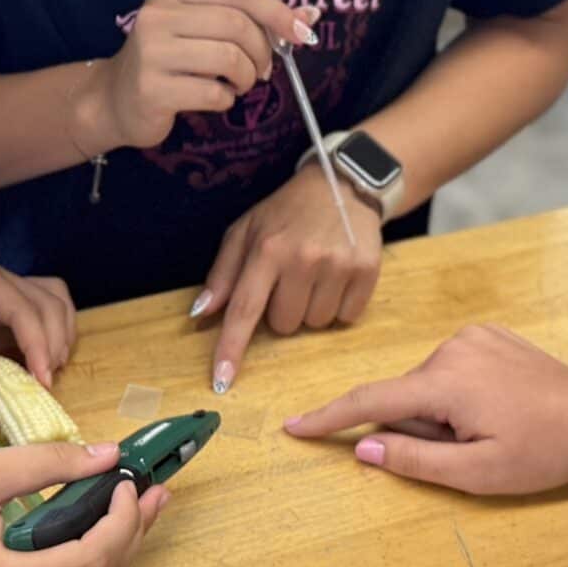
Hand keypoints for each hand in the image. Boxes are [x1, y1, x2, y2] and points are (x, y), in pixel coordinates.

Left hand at [0, 254, 76, 418]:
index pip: (25, 308)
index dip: (40, 345)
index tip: (43, 383)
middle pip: (48, 301)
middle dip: (54, 341)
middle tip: (46, 384)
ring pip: (50, 301)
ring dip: (58, 334)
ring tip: (48, 372)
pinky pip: (37, 310)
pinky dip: (48, 333)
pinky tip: (38, 362)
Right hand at [0, 440, 166, 566]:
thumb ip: (46, 464)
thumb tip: (107, 455)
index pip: (93, 560)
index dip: (124, 519)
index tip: (130, 477)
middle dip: (129, 534)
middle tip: (151, 488)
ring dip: (108, 548)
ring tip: (130, 502)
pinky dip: (78, 562)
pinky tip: (90, 527)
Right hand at [86, 0, 317, 151]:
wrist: (115, 98)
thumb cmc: (169, 60)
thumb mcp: (204, 29)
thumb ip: (252, 19)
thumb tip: (310, 15)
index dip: (278, 12)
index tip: (303, 32)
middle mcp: (157, 14)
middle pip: (237, 26)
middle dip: (262, 52)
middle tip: (261, 70)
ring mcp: (151, 51)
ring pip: (229, 59)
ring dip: (247, 78)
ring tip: (238, 85)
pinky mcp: (152, 89)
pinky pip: (213, 92)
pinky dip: (226, 99)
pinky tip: (215, 97)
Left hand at [191, 166, 383, 391]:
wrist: (342, 185)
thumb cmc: (286, 213)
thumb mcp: (246, 231)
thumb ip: (222, 274)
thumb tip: (200, 314)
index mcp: (267, 248)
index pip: (244, 309)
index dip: (230, 348)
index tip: (221, 381)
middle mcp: (303, 258)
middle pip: (283, 325)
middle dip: (282, 309)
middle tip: (289, 278)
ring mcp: (338, 265)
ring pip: (315, 324)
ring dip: (310, 307)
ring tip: (314, 273)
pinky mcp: (367, 271)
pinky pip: (346, 317)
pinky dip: (338, 305)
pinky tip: (336, 276)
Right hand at [283, 323, 567, 493]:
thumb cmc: (545, 450)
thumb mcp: (479, 473)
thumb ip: (416, 461)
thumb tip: (365, 448)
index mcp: (446, 383)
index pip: (370, 401)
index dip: (328, 418)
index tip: (292, 426)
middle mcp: (451, 349)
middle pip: (404, 397)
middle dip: (420, 429)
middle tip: (469, 450)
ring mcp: (471, 337)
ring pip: (427, 385)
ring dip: (441, 413)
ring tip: (487, 430)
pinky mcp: (486, 335)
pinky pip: (450, 370)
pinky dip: (457, 394)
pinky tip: (495, 408)